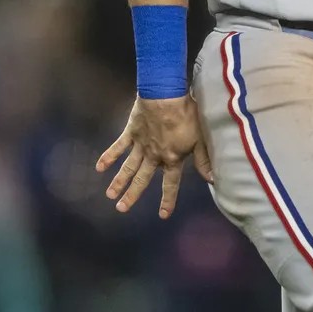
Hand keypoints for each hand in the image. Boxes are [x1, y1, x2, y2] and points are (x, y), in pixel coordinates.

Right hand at [96, 94, 211, 218]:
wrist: (165, 96)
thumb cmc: (186, 116)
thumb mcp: (200, 139)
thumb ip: (203, 160)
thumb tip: (212, 180)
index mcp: (171, 159)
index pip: (170, 184)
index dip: (168, 200)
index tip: (162, 215)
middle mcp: (153, 156)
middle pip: (142, 180)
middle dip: (132, 195)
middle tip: (121, 209)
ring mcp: (140, 145)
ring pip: (128, 168)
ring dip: (118, 182)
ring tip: (110, 195)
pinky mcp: (130, 132)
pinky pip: (118, 147)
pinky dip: (108, 157)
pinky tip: (99, 168)